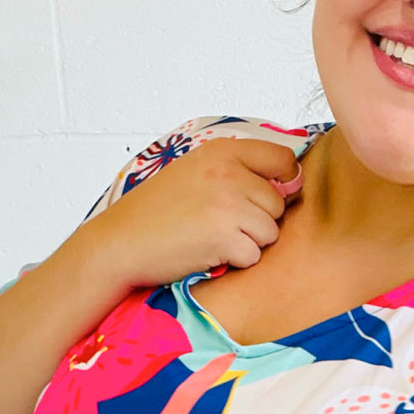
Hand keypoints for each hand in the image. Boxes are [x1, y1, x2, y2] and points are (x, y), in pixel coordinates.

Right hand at [88, 136, 303, 288]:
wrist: (121, 242)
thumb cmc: (156, 212)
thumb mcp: (194, 172)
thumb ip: (237, 170)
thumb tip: (291, 181)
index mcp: (222, 151)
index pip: (282, 158)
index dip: (282, 181)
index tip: (264, 196)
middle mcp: (228, 173)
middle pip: (278, 203)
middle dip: (258, 219)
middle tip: (222, 224)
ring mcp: (228, 204)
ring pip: (270, 232)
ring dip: (247, 242)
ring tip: (212, 238)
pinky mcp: (225, 237)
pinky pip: (253, 256)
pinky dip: (234, 262)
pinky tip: (207, 252)